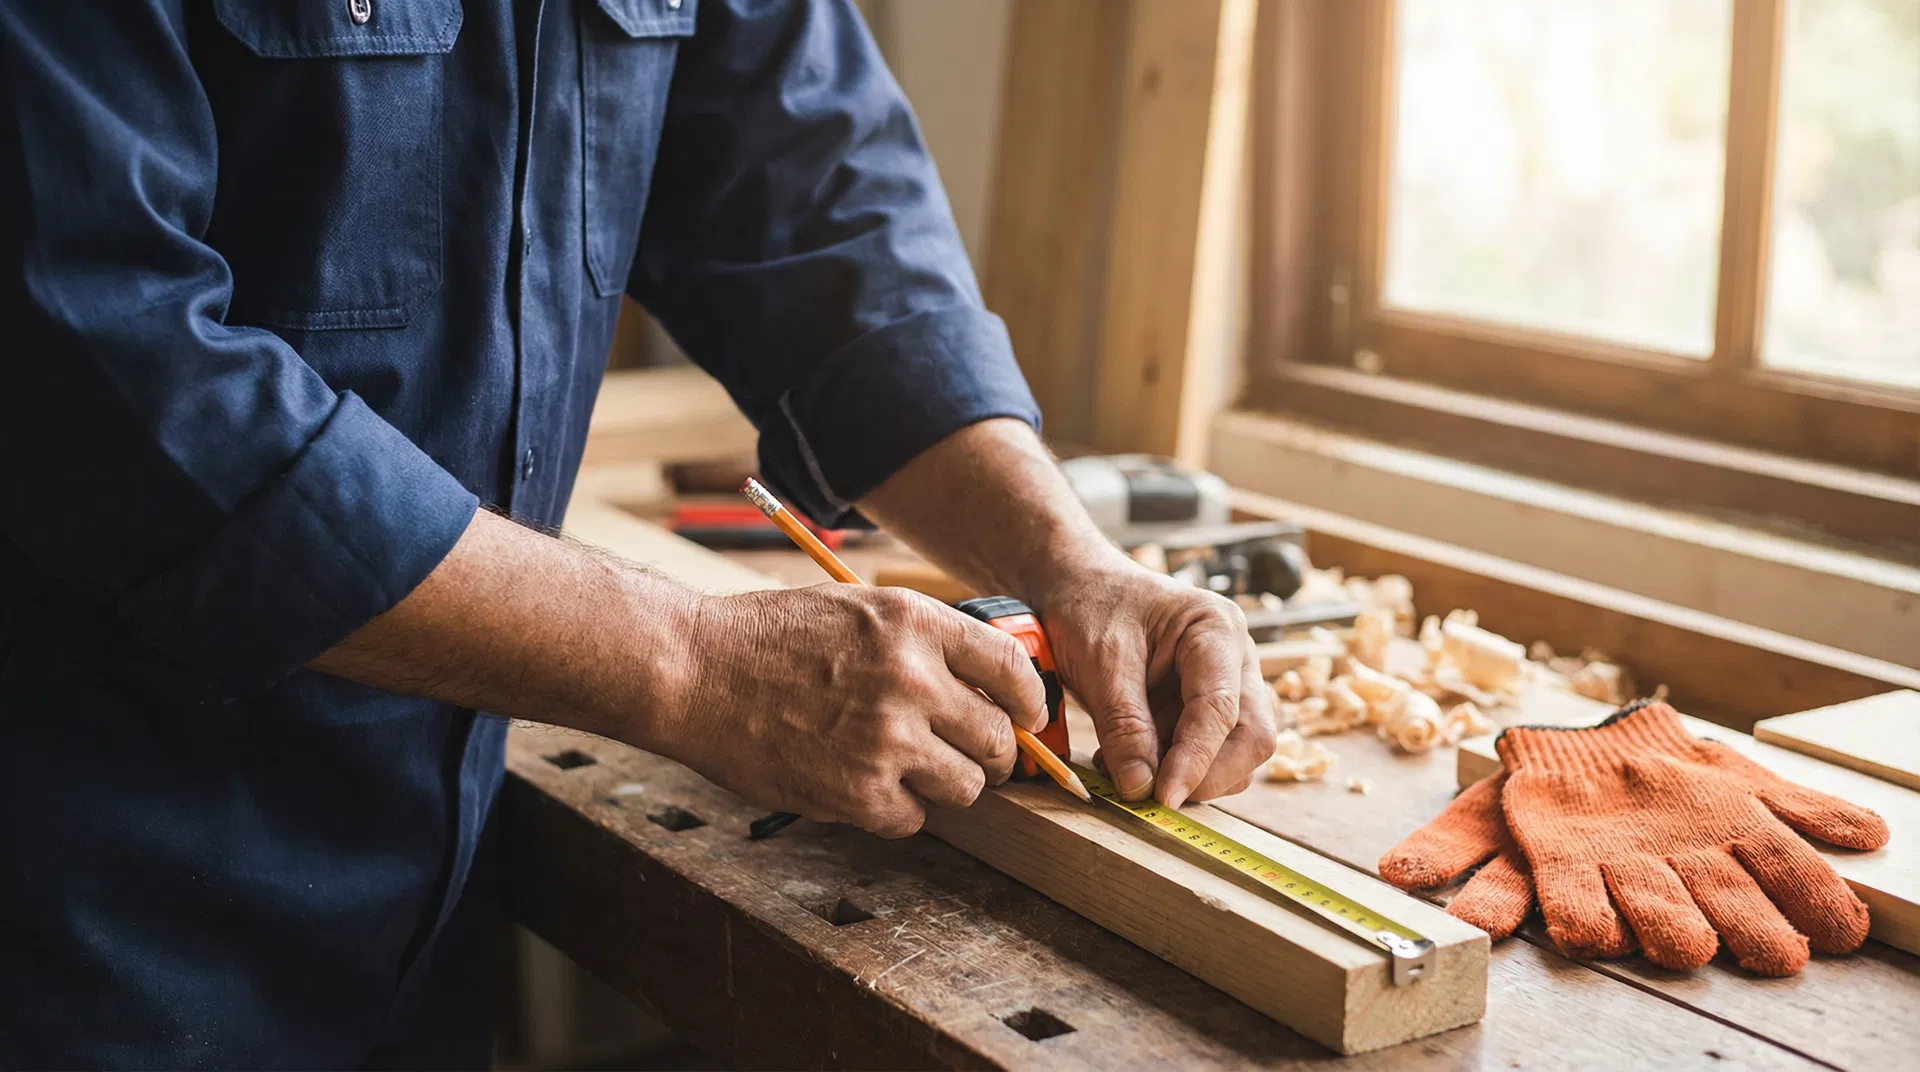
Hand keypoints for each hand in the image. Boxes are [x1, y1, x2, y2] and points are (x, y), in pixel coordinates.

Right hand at [660, 584, 1048, 837]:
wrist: (693, 672)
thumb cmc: (767, 637)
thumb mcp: (857, 610)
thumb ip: (920, 641)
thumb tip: (983, 685)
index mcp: (915, 623)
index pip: (1012, 668)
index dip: (1028, 700)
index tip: (1026, 717)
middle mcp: (912, 679)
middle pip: (998, 738)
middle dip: (993, 755)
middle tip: (973, 759)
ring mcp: (886, 740)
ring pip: (965, 786)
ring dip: (945, 785)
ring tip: (909, 771)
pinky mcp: (858, 792)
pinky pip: (913, 818)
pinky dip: (896, 810)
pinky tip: (865, 787)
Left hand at [1036, 564, 1277, 807]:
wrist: (1075, 587)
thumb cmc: (1091, 606)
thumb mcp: (1100, 661)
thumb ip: (1123, 725)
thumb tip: (1142, 788)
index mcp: (1217, 629)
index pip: (1222, 708)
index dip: (1197, 760)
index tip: (1164, 797)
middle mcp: (1235, 658)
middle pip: (1251, 736)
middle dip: (1207, 775)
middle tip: (1153, 795)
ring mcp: (1226, 684)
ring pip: (1235, 752)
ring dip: (1189, 776)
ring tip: (1127, 769)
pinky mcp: (1203, 707)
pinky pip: (1207, 753)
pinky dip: (1173, 769)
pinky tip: (1129, 762)